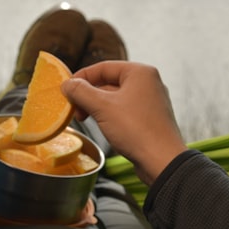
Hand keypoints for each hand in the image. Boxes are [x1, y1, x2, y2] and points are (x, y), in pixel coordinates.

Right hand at [62, 62, 186, 184]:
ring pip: (115, 97)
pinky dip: (109, 115)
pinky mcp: (149, 118)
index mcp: (140, 72)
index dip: (81, 77)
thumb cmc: (137, 130)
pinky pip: (124, 110)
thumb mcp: (102, 107)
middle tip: (73, 108)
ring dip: (96, 106)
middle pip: (109, 82)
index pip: (103, 67)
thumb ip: (81, 92)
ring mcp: (150, 101)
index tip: (66, 89)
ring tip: (84, 119)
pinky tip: (100, 126)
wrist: (162, 161)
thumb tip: (68, 84)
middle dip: (88, 95)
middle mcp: (148, 83)